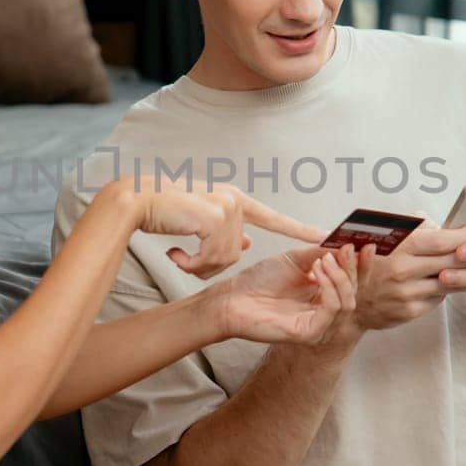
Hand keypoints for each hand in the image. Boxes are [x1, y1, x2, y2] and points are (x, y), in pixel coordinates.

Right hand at [122, 180, 325, 278]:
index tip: (326, 237)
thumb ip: (226, 231)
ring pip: (225, 258)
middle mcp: (235, 201)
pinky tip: (175, 254)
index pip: (274, 218)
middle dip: (210, 264)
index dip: (299, 230)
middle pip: (236, 252)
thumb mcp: (201, 221)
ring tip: (179, 254)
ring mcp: (227, 208)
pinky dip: (191, 264)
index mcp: (235, 200)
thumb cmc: (165, 210)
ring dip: (199, 265)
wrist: (138, 200)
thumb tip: (248, 243)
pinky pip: (211, 258)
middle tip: (185, 259)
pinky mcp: (215, 218)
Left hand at [217, 244, 362, 345]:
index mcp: (324, 296)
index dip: (363, 264)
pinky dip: (329, 288)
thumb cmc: (260, 281)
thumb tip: (345, 242)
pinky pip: (332, 310)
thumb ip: (321, 252)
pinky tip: (317, 272)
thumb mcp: (296, 260)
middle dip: (352, 268)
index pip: (353, 282)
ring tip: (323, 260)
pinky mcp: (309, 334)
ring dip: (339, 277)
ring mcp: (319, 326)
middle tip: (346, 249)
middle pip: (354, 292)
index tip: (369, 244)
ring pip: (347, 302)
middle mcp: (325, 314)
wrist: (233, 298)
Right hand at [351, 215, 465, 329]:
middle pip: (453, 260)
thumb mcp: (383, 237)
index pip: (443, 240)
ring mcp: (407, 293)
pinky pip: (439, 296)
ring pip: (451, 280)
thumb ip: (412, 228)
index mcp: (398, 248)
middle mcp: (403, 271)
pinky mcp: (410, 311)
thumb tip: (440, 222)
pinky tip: (460, 278)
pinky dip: (450, 286)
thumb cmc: (370, 263)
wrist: (349, 300)